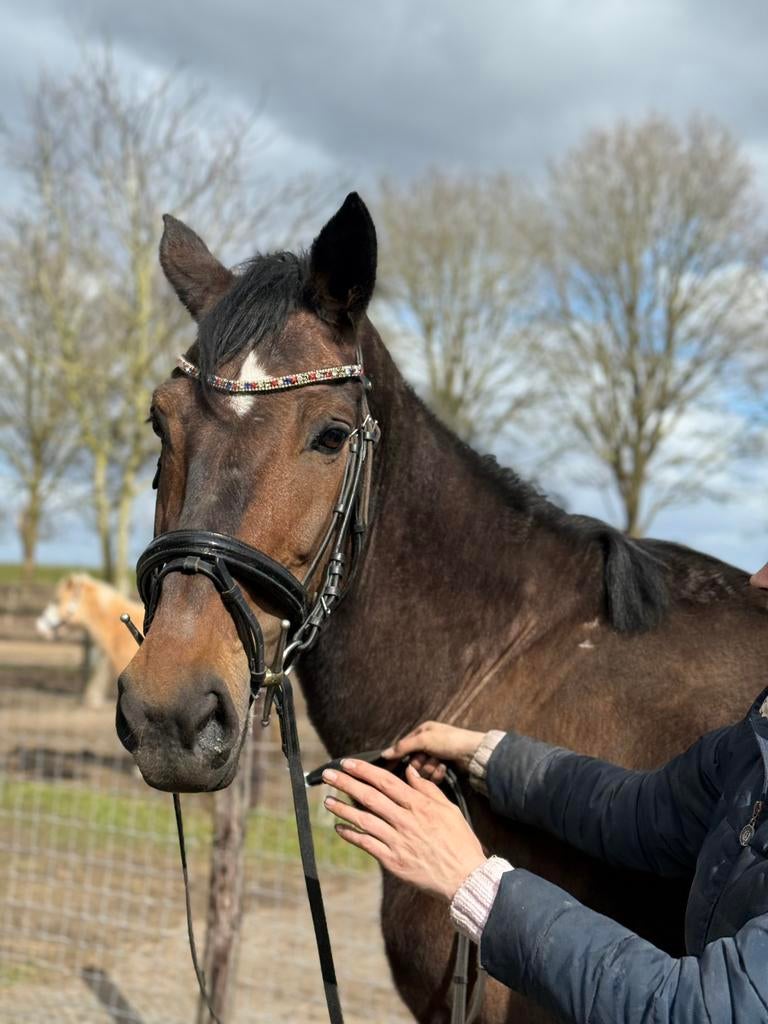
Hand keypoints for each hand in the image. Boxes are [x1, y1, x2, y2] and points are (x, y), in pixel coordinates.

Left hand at [323, 758, 485, 901]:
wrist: (464, 877)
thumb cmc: (459, 841)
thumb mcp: (449, 809)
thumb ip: (427, 789)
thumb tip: (410, 771)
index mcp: (419, 805)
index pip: (386, 781)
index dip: (364, 770)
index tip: (347, 762)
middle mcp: (406, 821)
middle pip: (369, 797)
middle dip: (346, 783)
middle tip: (328, 775)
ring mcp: (398, 841)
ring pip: (364, 820)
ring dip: (343, 808)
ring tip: (327, 800)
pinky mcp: (393, 861)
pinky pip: (367, 845)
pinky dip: (351, 835)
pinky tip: (339, 827)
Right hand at [381, 721, 485, 781]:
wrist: (473, 753)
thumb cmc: (449, 741)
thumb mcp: (424, 740)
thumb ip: (403, 747)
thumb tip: (384, 754)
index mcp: (422, 731)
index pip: (403, 746)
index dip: (397, 757)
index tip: (389, 769)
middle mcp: (428, 742)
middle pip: (413, 760)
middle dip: (420, 764)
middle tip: (427, 761)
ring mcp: (436, 755)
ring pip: (422, 769)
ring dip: (430, 769)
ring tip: (439, 764)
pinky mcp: (443, 766)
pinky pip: (432, 775)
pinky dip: (438, 773)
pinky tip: (444, 768)